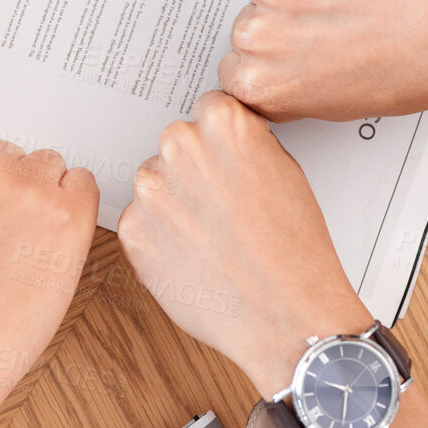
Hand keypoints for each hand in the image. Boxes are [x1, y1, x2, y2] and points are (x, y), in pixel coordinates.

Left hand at [117, 91, 370, 396]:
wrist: (284, 316)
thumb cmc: (295, 251)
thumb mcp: (287, 171)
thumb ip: (246, 144)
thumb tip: (224, 142)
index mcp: (222, 124)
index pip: (207, 111)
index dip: (220, 142)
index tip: (226, 163)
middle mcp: (179, 147)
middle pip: (177, 145)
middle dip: (194, 170)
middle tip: (222, 206)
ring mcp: (150, 190)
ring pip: (156, 184)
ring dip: (174, 203)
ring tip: (212, 238)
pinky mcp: (132, 231)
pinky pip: (141, 222)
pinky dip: (160, 237)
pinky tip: (194, 257)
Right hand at [218, 0, 427, 120]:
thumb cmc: (412, 70)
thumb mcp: (337, 104)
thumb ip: (291, 86)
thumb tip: (279, 68)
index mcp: (260, 85)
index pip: (235, 69)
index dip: (270, 60)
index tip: (289, 56)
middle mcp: (257, 38)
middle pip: (249, 24)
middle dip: (283, 23)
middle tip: (330, 28)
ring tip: (349, 1)